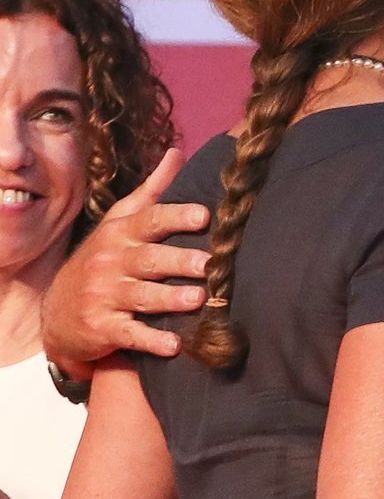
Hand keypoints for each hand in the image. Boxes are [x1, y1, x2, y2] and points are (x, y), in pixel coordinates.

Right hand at [41, 148, 211, 367]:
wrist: (59, 312)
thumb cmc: (103, 260)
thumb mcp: (119, 221)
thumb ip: (152, 191)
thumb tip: (177, 153)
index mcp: (120, 234)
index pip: (149, 221)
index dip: (176, 217)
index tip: (204, 216)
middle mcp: (111, 262)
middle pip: (149, 259)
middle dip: (179, 261)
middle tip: (210, 263)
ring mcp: (105, 296)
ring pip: (142, 296)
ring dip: (170, 298)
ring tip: (199, 299)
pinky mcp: (102, 328)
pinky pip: (130, 334)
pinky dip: (151, 341)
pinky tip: (174, 345)